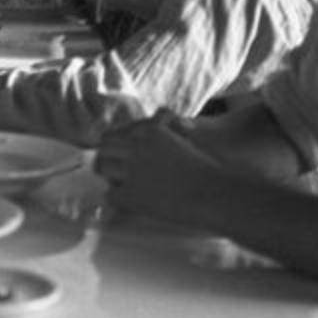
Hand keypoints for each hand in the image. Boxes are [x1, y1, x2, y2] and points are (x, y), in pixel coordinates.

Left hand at [95, 111, 214, 222]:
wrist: (215, 194)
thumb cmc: (206, 169)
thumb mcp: (185, 139)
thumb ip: (167, 129)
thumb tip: (160, 115)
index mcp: (150, 131)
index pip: (112, 135)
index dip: (113, 148)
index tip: (118, 157)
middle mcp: (137, 146)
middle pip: (103, 150)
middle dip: (107, 160)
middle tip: (115, 173)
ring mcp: (131, 169)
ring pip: (103, 169)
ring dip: (112, 177)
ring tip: (125, 187)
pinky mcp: (131, 193)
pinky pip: (110, 195)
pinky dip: (118, 199)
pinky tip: (131, 202)